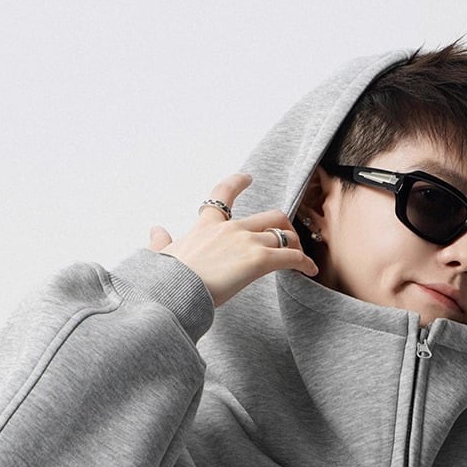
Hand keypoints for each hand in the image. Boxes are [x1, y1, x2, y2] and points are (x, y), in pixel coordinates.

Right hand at [147, 173, 319, 308]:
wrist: (174, 288)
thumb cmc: (167, 276)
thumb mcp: (161, 255)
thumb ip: (161, 242)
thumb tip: (156, 231)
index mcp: (208, 225)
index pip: (223, 194)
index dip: (237, 183)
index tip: (247, 177)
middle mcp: (231, 228)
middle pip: (268, 216)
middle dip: (283, 225)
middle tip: (289, 236)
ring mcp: (246, 242)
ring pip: (283, 235)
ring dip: (296, 245)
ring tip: (302, 258)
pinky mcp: (259, 260)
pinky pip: (291, 257)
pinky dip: (305, 262)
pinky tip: (311, 271)